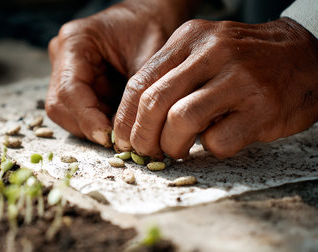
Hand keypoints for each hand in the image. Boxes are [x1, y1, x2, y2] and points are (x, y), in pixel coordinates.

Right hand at [46, 0, 195, 146]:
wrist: (150, 16)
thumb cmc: (151, 28)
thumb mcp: (149, 57)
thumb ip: (134, 95)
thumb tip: (121, 135)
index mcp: (75, 41)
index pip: (68, 91)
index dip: (86, 118)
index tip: (108, 137)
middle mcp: (63, 56)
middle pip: (60, 106)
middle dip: (87, 126)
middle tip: (117, 138)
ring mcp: (65, 70)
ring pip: (66, 113)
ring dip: (92, 126)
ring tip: (121, 128)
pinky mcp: (75, 82)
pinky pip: (78, 111)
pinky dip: (97, 121)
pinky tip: (117, 120)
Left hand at [114, 18, 317, 157]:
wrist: (305, 57)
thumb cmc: (244, 62)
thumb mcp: (202, 53)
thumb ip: (171, 77)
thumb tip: (135, 120)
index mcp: (189, 39)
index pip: (140, 83)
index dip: (125, 118)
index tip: (123, 138)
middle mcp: (212, 53)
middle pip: (155, 103)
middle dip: (142, 136)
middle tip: (146, 151)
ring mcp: (239, 79)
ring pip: (181, 121)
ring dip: (173, 146)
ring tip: (178, 150)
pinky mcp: (262, 107)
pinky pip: (218, 141)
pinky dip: (211, 149)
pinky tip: (218, 141)